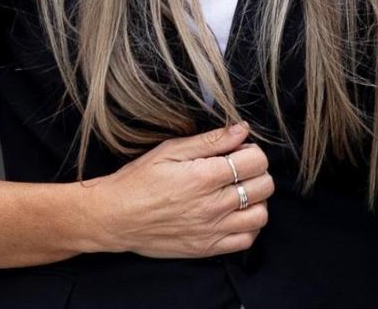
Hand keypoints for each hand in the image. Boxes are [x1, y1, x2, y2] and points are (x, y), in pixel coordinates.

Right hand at [84, 123, 273, 258]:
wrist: (112, 217)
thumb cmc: (137, 181)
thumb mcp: (170, 150)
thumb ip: (210, 141)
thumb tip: (242, 129)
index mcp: (205, 176)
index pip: (256, 161)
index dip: (252, 152)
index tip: (239, 152)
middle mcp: (213, 205)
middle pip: (264, 186)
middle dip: (257, 173)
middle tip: (240, 171)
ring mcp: (211, 230)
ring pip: (261, 215)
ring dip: (257, 201)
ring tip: (239, 193)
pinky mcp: (206, 248)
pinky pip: (246, 241)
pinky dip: (248, 227)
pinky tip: (235, 215)